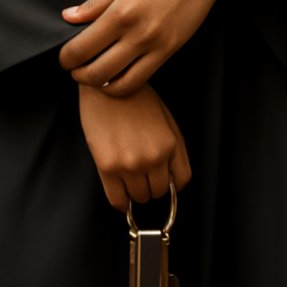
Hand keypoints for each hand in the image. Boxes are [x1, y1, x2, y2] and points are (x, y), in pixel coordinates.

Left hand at [59, 0, 271, 95]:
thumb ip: (96, 3)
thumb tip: (68, 17)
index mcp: (120, 12)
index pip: (82, 48)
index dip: (67, 58)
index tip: (64, 58)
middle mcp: (137, 34)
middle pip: (97, 72)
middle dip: (79, 75)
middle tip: (74, 70)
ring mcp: (156, 46)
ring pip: (120, 84)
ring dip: (101, 85)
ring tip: (95, 75)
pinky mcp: (170, 51)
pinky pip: (142, 79)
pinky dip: (124, 83)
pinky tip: (118, 73)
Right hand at [77, 81, 191, 212]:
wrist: (106, 85)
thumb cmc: (135, 98)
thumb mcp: (166, 118)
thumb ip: (174, 149)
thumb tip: (173, 178)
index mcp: (170, 144)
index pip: (181, 181)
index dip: (172, 183)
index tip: (164, 180)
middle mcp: (152, 158)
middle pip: (159, 191)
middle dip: (152, 185)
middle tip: (143, 173)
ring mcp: (129, 164)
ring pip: (139, 197)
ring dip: (135, 190)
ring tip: (129, 175)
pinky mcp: (107, 167)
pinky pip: (116, 199)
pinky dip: (120, 202)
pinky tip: (120, 192)